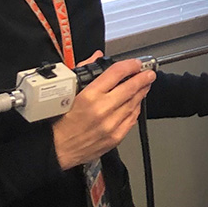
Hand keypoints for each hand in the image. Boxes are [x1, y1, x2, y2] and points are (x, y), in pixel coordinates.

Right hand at [52, 53, 155, 169]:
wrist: (57, 148)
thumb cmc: (59, 122)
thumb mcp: (67, 92)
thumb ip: (83, 71)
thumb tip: (95, 58)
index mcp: (89, 96)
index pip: (116, 73)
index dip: (130, 65)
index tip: (135, 63)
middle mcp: (102, 110)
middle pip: (130, 88)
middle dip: (143, 78)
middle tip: (149, 73)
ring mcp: (111, 124)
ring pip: (133, 104)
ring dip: (141, 92)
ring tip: (145, 85)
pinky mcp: (115, 137)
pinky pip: (131, 120)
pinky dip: (136, 109)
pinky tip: (137, 103)